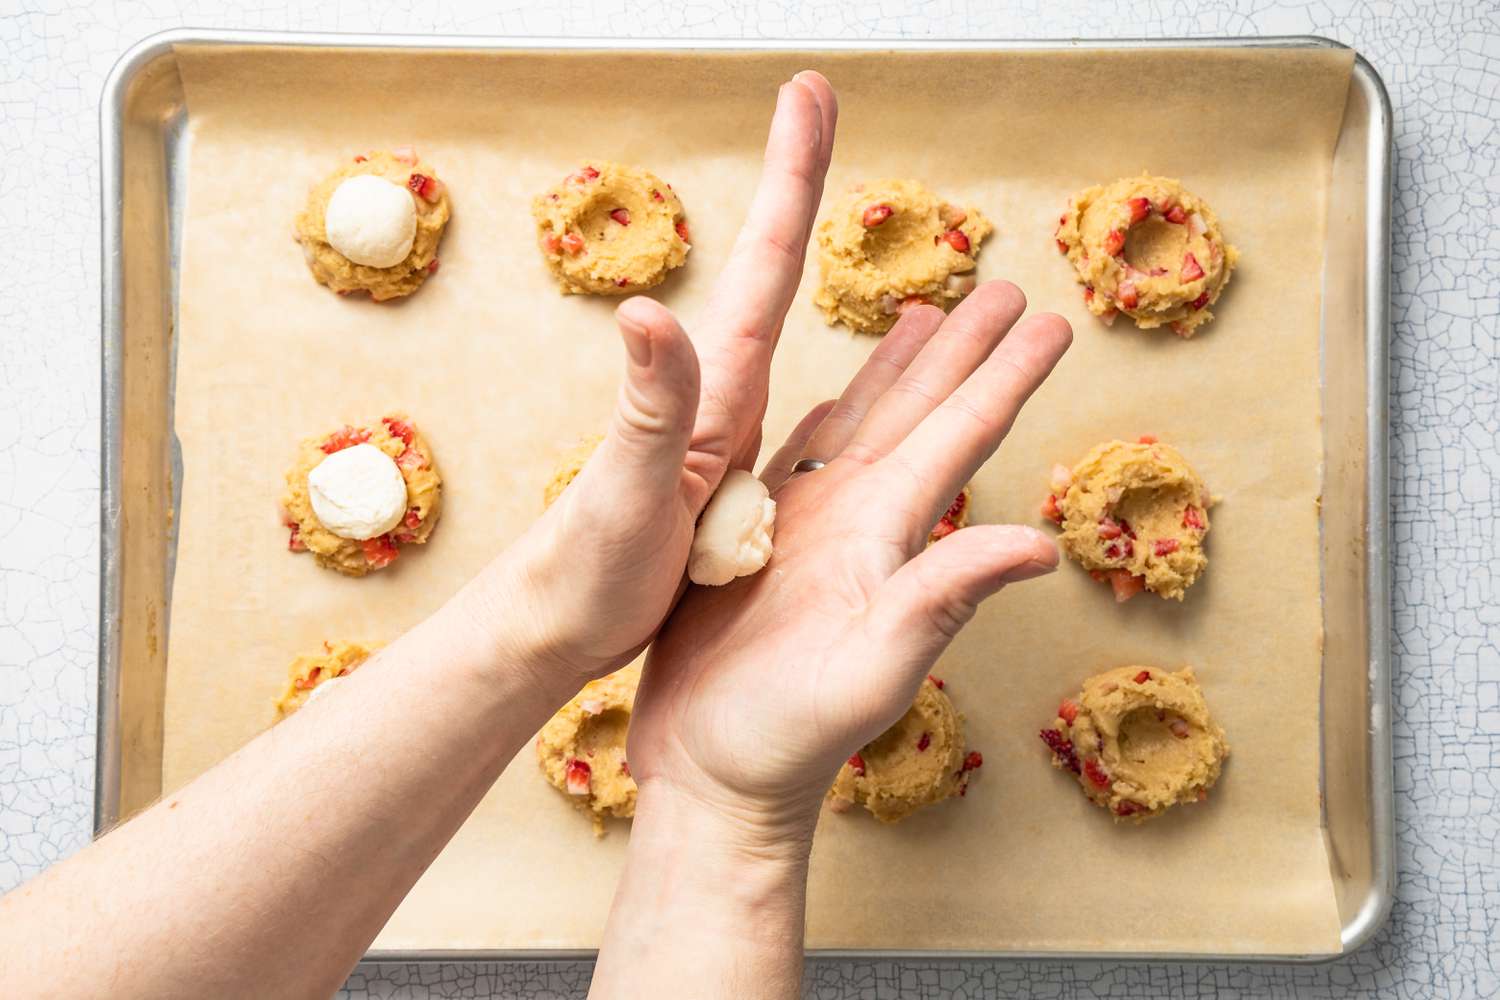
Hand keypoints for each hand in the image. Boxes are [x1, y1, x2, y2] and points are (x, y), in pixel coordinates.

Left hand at [451, 72, 838, 690]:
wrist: (555, 628)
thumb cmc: (586, 571)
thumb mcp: (625, 490)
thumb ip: (650, 404)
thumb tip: (649, 310)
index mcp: (711, 390)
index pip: (764, 268)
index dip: (792, 180)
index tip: (809, 96)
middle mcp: (716, 394)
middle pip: (773, 271)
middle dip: (800, 185)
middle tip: (818, 103)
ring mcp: (721, 430)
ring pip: (785, 328)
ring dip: (812, 262)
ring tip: (849, 220)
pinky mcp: (727, 475)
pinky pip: (796, 405)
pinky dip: (834, 375)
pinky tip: (854, 383)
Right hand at [627, 283, 1072, 836]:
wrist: (714, 775)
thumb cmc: (787, 736)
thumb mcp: (872, 667)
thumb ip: (945, 599)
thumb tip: (1041, 546)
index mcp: (889, 534)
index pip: (962, 437)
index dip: (1005, 375)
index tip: (1049, 318)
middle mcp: (858, 523)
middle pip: (922, 414)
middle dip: (964, 350)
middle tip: (1006, 287)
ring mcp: (808, 532)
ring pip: (862, 427)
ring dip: (897, 372)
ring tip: (923, 312)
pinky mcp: (754, 546)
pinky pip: (795, 462)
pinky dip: (821, 421)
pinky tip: (832, 396)